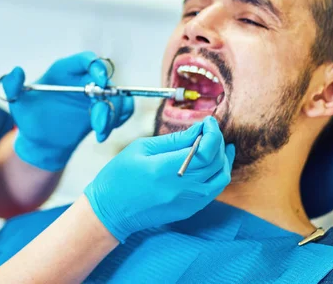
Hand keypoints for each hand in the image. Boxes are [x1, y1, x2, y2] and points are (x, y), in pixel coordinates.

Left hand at [1, 52, 133, 171]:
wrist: (41, 141)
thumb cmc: (29, 118)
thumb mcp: (16, 102)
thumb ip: (12, 86)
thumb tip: (16, 71)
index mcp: (65, 71)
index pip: (86, 59)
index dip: (96, 66)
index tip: (99, 79)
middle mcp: (84, 80)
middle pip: (107, 80)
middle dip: (107, 100)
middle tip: (98, 123)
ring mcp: (96, 96)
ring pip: (118, 97)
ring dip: (114, 114)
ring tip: (100, 133)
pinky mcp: (104, 111)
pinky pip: (122, 110)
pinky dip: (119, 120)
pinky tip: (103, 133)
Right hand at [84, 116, 234, 241]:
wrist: (110, 211)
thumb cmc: (119, 176)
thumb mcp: (141, 149)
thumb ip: (173, 140)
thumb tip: (198, 130)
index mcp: (166, 169)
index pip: (205, 150)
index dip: (212, 133)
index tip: (208, 122)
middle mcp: (181, 188)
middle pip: (215, 162)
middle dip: (217, 141)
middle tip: (209, 129)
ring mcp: (187, 202)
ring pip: (220, 178)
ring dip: (223, 159)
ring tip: (217, 144)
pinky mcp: (188, 210)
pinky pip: (213, 191)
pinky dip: (217, 174)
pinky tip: (212, 163)